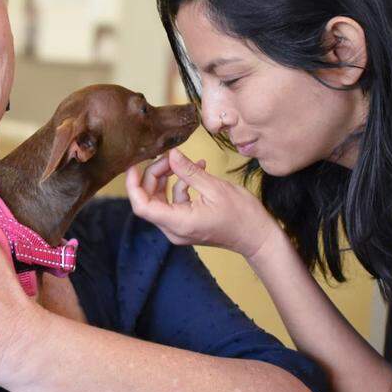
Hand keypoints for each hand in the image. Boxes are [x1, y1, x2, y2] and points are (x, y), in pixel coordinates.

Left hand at [125, 148, 276, 257]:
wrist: (258, 237)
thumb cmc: (242, 216)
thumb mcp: (215, 187)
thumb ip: (188, 171)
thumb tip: (171, 154)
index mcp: (179, 223)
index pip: (142, 206)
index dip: (133, 185)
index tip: (134, 165)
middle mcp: (174, 230)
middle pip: (149, 200)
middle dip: (154, 175)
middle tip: (169, 156)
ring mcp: (179, 229)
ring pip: (160, 200)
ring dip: (167, 178)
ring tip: (183, 161)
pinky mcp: (186, 224)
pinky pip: (174, 202)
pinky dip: (180, 185)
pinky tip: (196, 170)